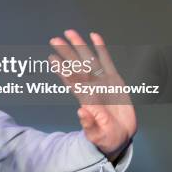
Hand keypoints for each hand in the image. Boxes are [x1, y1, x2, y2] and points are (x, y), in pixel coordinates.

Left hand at [49, 30, 136, 163]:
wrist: (119, 137)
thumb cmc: (106, 138)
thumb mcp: (97, 135)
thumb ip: (90, 124)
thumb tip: (82, 111)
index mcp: (85, 99)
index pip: (71, 81)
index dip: (61, 70)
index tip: (51, 58)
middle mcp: (91, 87)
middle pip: (77, 66)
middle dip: (66, 52)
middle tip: (54, 39)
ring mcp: (102, 82)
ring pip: (90, 60)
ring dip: (80, 46)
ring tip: (70, 33)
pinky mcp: (115, 80)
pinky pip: (107, 61)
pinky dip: (101, 48)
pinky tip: (94, 36)